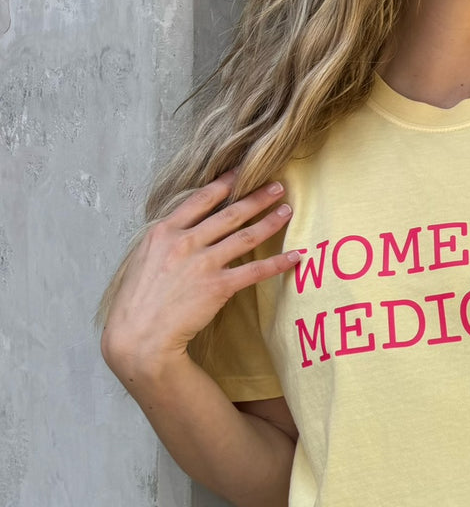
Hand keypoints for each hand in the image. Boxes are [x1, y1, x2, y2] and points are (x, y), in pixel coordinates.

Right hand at [101, 172, 300, 377]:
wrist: (139, 335)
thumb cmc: (137, 301)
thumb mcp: (142, 259)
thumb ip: (165, 241)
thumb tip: (181, 229)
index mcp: (164, 232)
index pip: (201, 199)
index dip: (225, 183)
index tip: (243, 171)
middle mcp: (185, 242)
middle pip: (229, 213)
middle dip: (256, 197)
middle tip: (278, 186)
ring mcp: (203, 263)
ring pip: (245, 236)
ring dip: (270, 222)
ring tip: (287, 211)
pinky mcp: (218, 287)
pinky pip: (254, 271)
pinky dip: (277, 263)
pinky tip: (295, 257)